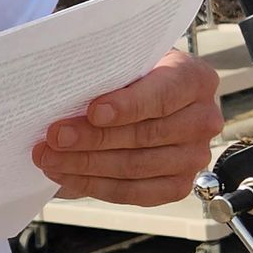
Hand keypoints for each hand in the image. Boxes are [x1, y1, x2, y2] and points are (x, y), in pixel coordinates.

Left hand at [32, 49, 222, 207]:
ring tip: (49, 157)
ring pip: (135, 166)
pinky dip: (94, 185)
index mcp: (195, 78)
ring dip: (86, 165)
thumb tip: (66, 89)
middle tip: (54, 136)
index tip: (93, 112)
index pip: (163, 95)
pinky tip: (66, 176)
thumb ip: (109, 71)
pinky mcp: (178, 186)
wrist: (143, 96)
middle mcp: (203, 119)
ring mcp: (194, 157)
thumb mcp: (125, 59)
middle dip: (93, 138)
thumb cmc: (132, 74)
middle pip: (145, 135)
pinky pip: (133, 192)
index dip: (128, 106)